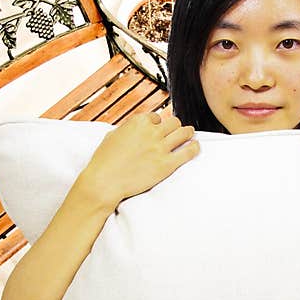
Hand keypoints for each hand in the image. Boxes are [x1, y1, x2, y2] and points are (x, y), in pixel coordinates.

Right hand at [80, 111, 198, 206]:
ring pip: (184, 132)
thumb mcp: (112, 136)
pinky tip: (195, 147)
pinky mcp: (167, 164)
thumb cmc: (104, 161)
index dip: (158, 124)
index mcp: (138, 122)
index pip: (157, 117)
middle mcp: (151, 132)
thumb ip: (127, 129)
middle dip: (175, 127)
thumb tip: (133, 128)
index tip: (159, 129)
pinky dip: (194, 148)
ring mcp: (160, 148)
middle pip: (173, 122)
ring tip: (189, 135)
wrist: (105, 181)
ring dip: (188, 133)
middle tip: (177, 131)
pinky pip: (188, 152)